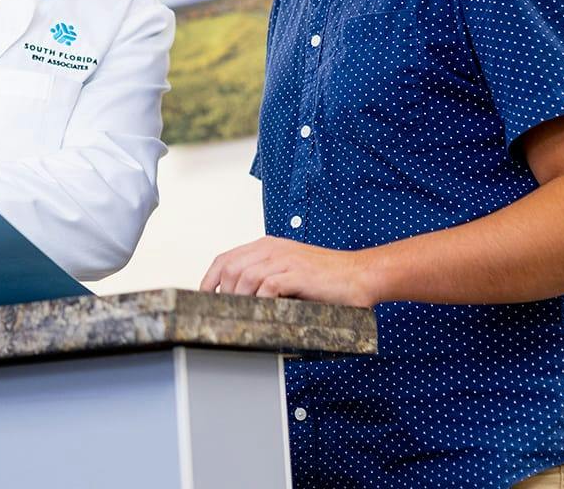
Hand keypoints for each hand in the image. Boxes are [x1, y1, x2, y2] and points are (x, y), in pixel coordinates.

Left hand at [199, 236, 374, 307]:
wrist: (360, 275)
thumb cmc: (327, 279)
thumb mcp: (290, 273)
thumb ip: (267, 281)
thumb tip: (243, 304)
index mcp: (267, 247)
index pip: (226, 258)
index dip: (209, 279)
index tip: (203, 298)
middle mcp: (272, 249)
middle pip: (230, 267)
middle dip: (221, 294)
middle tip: (223, 315)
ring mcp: (284, 260)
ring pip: (245, 276)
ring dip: (238, 300)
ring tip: (240, 317)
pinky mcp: (297, 274)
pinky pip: (267, 286)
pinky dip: (259, 301)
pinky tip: (260, 314)